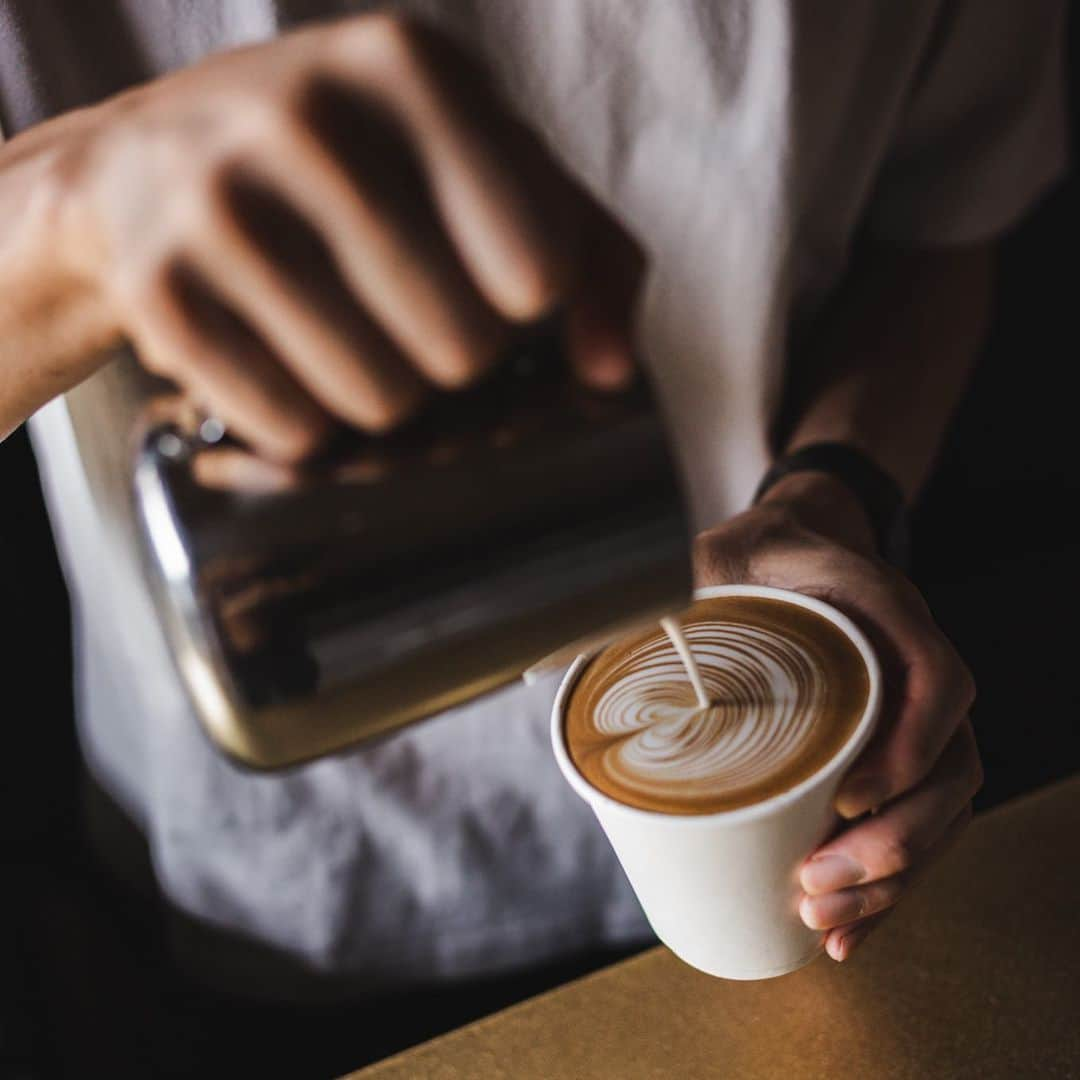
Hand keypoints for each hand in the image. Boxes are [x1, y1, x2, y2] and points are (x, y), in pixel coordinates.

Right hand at [44, 13, 640, 460]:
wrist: (147, 161)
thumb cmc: (356, 166)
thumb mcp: (482, 164)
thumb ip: (589, 253)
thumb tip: (612, 372)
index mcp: (410, 67)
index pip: (538, 266)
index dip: (524, 300)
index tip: (490, 280)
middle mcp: (306, 117)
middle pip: (463, 345)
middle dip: (452, 353)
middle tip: (407, 310)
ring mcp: (216, 202)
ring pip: (382, 398)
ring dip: (383, 393)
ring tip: (347, 333)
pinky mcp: (157, 293)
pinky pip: (294, 428)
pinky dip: (307, 421)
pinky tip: (284, 359)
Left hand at [694, 471, 980, 960]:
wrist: (789, 549)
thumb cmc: (754, 556)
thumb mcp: (720, 552)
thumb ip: (689, 581)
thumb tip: (620, 638)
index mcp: (884, 610)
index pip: (936, 679)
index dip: (910, 746)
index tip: (848, 797)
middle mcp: (914, 667)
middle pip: (951, 767)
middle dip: (896, 841)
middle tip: (819, 881)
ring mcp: (912, 716)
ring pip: (941, 811)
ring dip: (892, 879)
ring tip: (822, 918)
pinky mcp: (892, 755)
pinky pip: (914, 824)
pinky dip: (886, 885)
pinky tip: (843, 929)